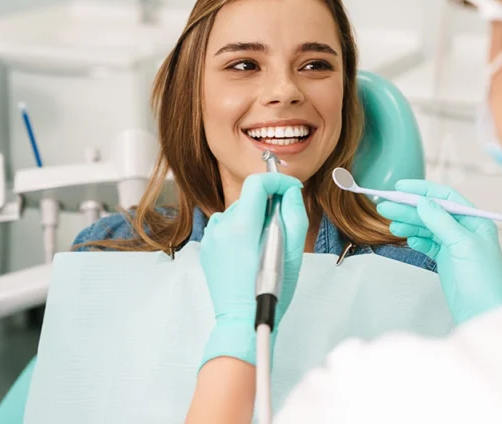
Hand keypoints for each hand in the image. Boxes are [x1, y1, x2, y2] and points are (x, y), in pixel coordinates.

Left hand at [199, 173, 308, 367]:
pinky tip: (248, 252)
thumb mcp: (292, 253)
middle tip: (282, 227)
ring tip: (264, 245)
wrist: (242, 320)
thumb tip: (290, 193)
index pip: (257, 183)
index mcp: (243, 225)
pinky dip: (239, 232)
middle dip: (268, 205)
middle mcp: (222, 226)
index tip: (291, 189)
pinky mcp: (207, 249)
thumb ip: (294, 216)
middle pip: (249, 199)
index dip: (278, 181)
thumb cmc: (270, 291)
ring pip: (237, 213)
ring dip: (253, 219)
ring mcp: (211, 238)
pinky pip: (225, 228)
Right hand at [376, 179, 501, 324]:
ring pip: (427, 228)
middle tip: (384, 207)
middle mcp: (465, 230)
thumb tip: (422, 201)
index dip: (422, 191)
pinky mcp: (446, 261)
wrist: (484, 313)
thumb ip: (441, 222)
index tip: (400, 188)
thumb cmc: (481, 280)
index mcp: (475, 221)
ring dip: (409, 224)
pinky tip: (407, 238)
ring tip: (390, 224)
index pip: (445, 198)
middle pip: (432, 212)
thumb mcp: (462, 245)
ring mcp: (455, 246)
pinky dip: (416, 240)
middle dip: (409, 209)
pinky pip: (428, 244)